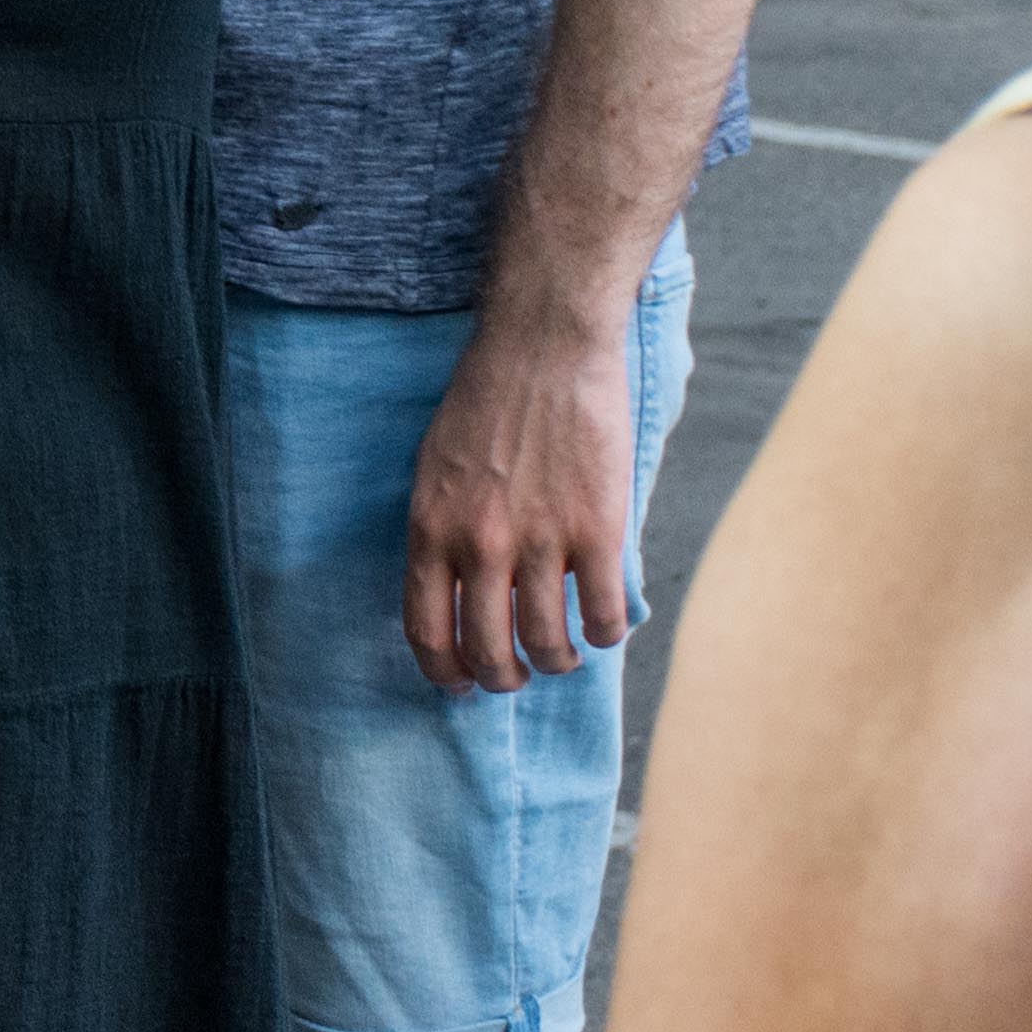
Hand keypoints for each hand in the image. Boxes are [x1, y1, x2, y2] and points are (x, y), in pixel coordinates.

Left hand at [403, 307, 644, 692]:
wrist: (543, 346)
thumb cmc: (485, 400)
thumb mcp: (433, 467)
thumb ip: (441, 531)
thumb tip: (452, 592)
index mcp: (431, 528)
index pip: (427, 630)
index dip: (444, 672)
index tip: (460, 684)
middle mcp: (480, 544)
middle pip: (488, 651)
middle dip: (503, 678)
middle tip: (516, 676)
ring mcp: (540, 540)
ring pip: (548, 642)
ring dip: (557, 662)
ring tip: (564, 655)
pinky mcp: (597, 530)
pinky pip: (602, 614)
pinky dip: (605, 634)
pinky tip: (603, 626)